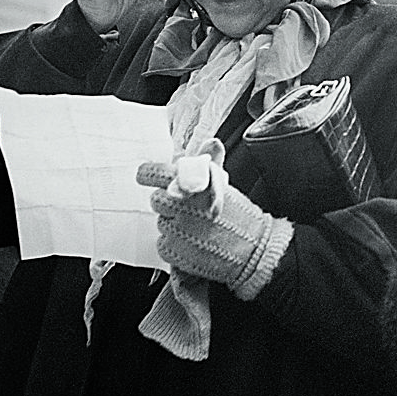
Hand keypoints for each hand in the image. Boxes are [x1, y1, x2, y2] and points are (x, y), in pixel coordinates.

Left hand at [137, 144, 290, 300]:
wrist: (253, 251)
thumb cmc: (239, 218)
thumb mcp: (226, 187)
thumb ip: (212, 164)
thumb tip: (212, 143)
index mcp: (197, 186)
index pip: (161, 174)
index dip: (149, 173)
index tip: (143, 173)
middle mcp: (184, 208)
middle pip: (157, 199)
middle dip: (169, 202)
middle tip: (188, 208)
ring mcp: (177, 231)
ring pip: (161, 222)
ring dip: (173, 224)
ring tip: (196, 228)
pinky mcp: (173, 252)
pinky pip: (162, 243)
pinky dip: (174, 244)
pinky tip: (193, 243)